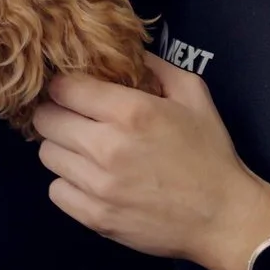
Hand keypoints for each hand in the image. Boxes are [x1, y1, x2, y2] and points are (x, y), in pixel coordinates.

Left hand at [32, 53, 269, 269]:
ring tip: (85, 150)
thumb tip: (124, 51)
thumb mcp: (194, 94)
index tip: (74, 91)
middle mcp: (107, 147)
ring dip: (62, 149)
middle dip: (58, 113)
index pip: (63, 87)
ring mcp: (98, 186)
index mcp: (131, 111)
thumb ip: (155, 66)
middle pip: (46, 120)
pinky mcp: (95, 218)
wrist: (223, 217)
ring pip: (47, 155)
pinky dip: (68, 184)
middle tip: (76, 119)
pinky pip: (55, 192)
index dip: (65, 85)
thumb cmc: (210, 153)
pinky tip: (90, 180)